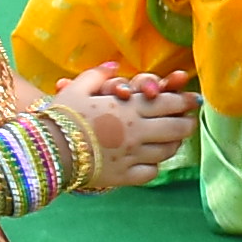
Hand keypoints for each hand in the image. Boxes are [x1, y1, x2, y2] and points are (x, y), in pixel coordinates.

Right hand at [63, 66, 198, 190]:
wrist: (47, 150)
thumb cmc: (63, 116)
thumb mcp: (79, 88)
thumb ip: (100, 75)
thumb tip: (114, 65)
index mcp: (130, 108)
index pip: (170, 103)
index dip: (185, 101)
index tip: (194, 101)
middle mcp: (137, 132)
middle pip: (176, 129)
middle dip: (187, 124)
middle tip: (188, 122)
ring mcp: (132, 156)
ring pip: (167, 151)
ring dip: (173, 144)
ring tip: (172, 140)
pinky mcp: (124, 176)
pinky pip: (151, 172)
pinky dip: (154, 166)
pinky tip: (150, 160)